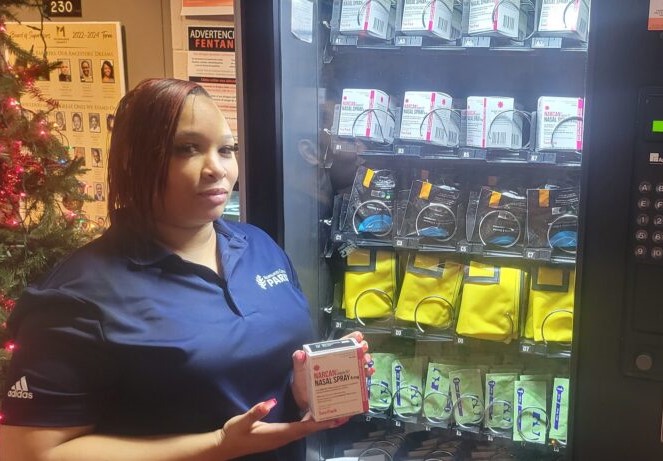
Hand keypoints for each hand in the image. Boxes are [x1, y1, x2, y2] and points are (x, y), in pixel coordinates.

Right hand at [215, 399, 346, 457]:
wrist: (225, 446)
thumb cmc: (234, 433)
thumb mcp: (242, 421)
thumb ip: (256, 412)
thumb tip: (268, 402)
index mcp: (278, 434)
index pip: (304, 428)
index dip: (320, 423)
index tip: (336, 418)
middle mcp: (283, 437)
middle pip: (310, 430)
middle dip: (326, 422)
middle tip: (343, 413)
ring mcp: (281, 438)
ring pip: (305, 430)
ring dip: (320, 423)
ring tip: (334, 413)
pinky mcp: (279, 436)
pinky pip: (299, 429)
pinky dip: (309, 423)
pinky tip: (313, 415)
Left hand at [291, 331, 374, 410]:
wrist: (305, 403)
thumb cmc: (302, 384)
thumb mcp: (299, 372)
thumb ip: (298, 363)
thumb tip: (299, 353)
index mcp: (328, 357)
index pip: (341, 345)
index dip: (351, 339)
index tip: (359, 336)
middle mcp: (339, 363)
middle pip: (353, 353)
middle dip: (361, 349)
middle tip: (364, 350)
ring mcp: (345, 374)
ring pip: (359, 364)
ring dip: (365, 361)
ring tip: (367, 363)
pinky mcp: (348, 385)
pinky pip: (360, 378)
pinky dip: (366, 375)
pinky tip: (370, 374)